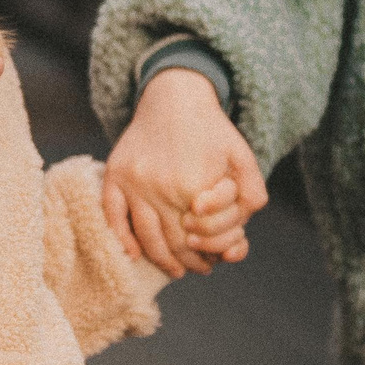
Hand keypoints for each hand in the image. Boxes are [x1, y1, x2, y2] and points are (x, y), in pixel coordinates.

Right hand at [102, 66, 267, 277]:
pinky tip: (135, 254)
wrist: (175, 94)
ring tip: (175, 270)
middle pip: (174, 243)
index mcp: (192, 186)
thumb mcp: (243, 157)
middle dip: (190, 263)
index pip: (202, 239)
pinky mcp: (115, 175)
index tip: (219, 258)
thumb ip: (251, 194)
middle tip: (200, 269)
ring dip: (162, 260)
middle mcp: (160, 188)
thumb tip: (239, 236)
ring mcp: (133, 183)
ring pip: (145, 237)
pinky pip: (113, 216)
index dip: (213, 253)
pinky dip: (122, 239)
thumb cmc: (212, 130)